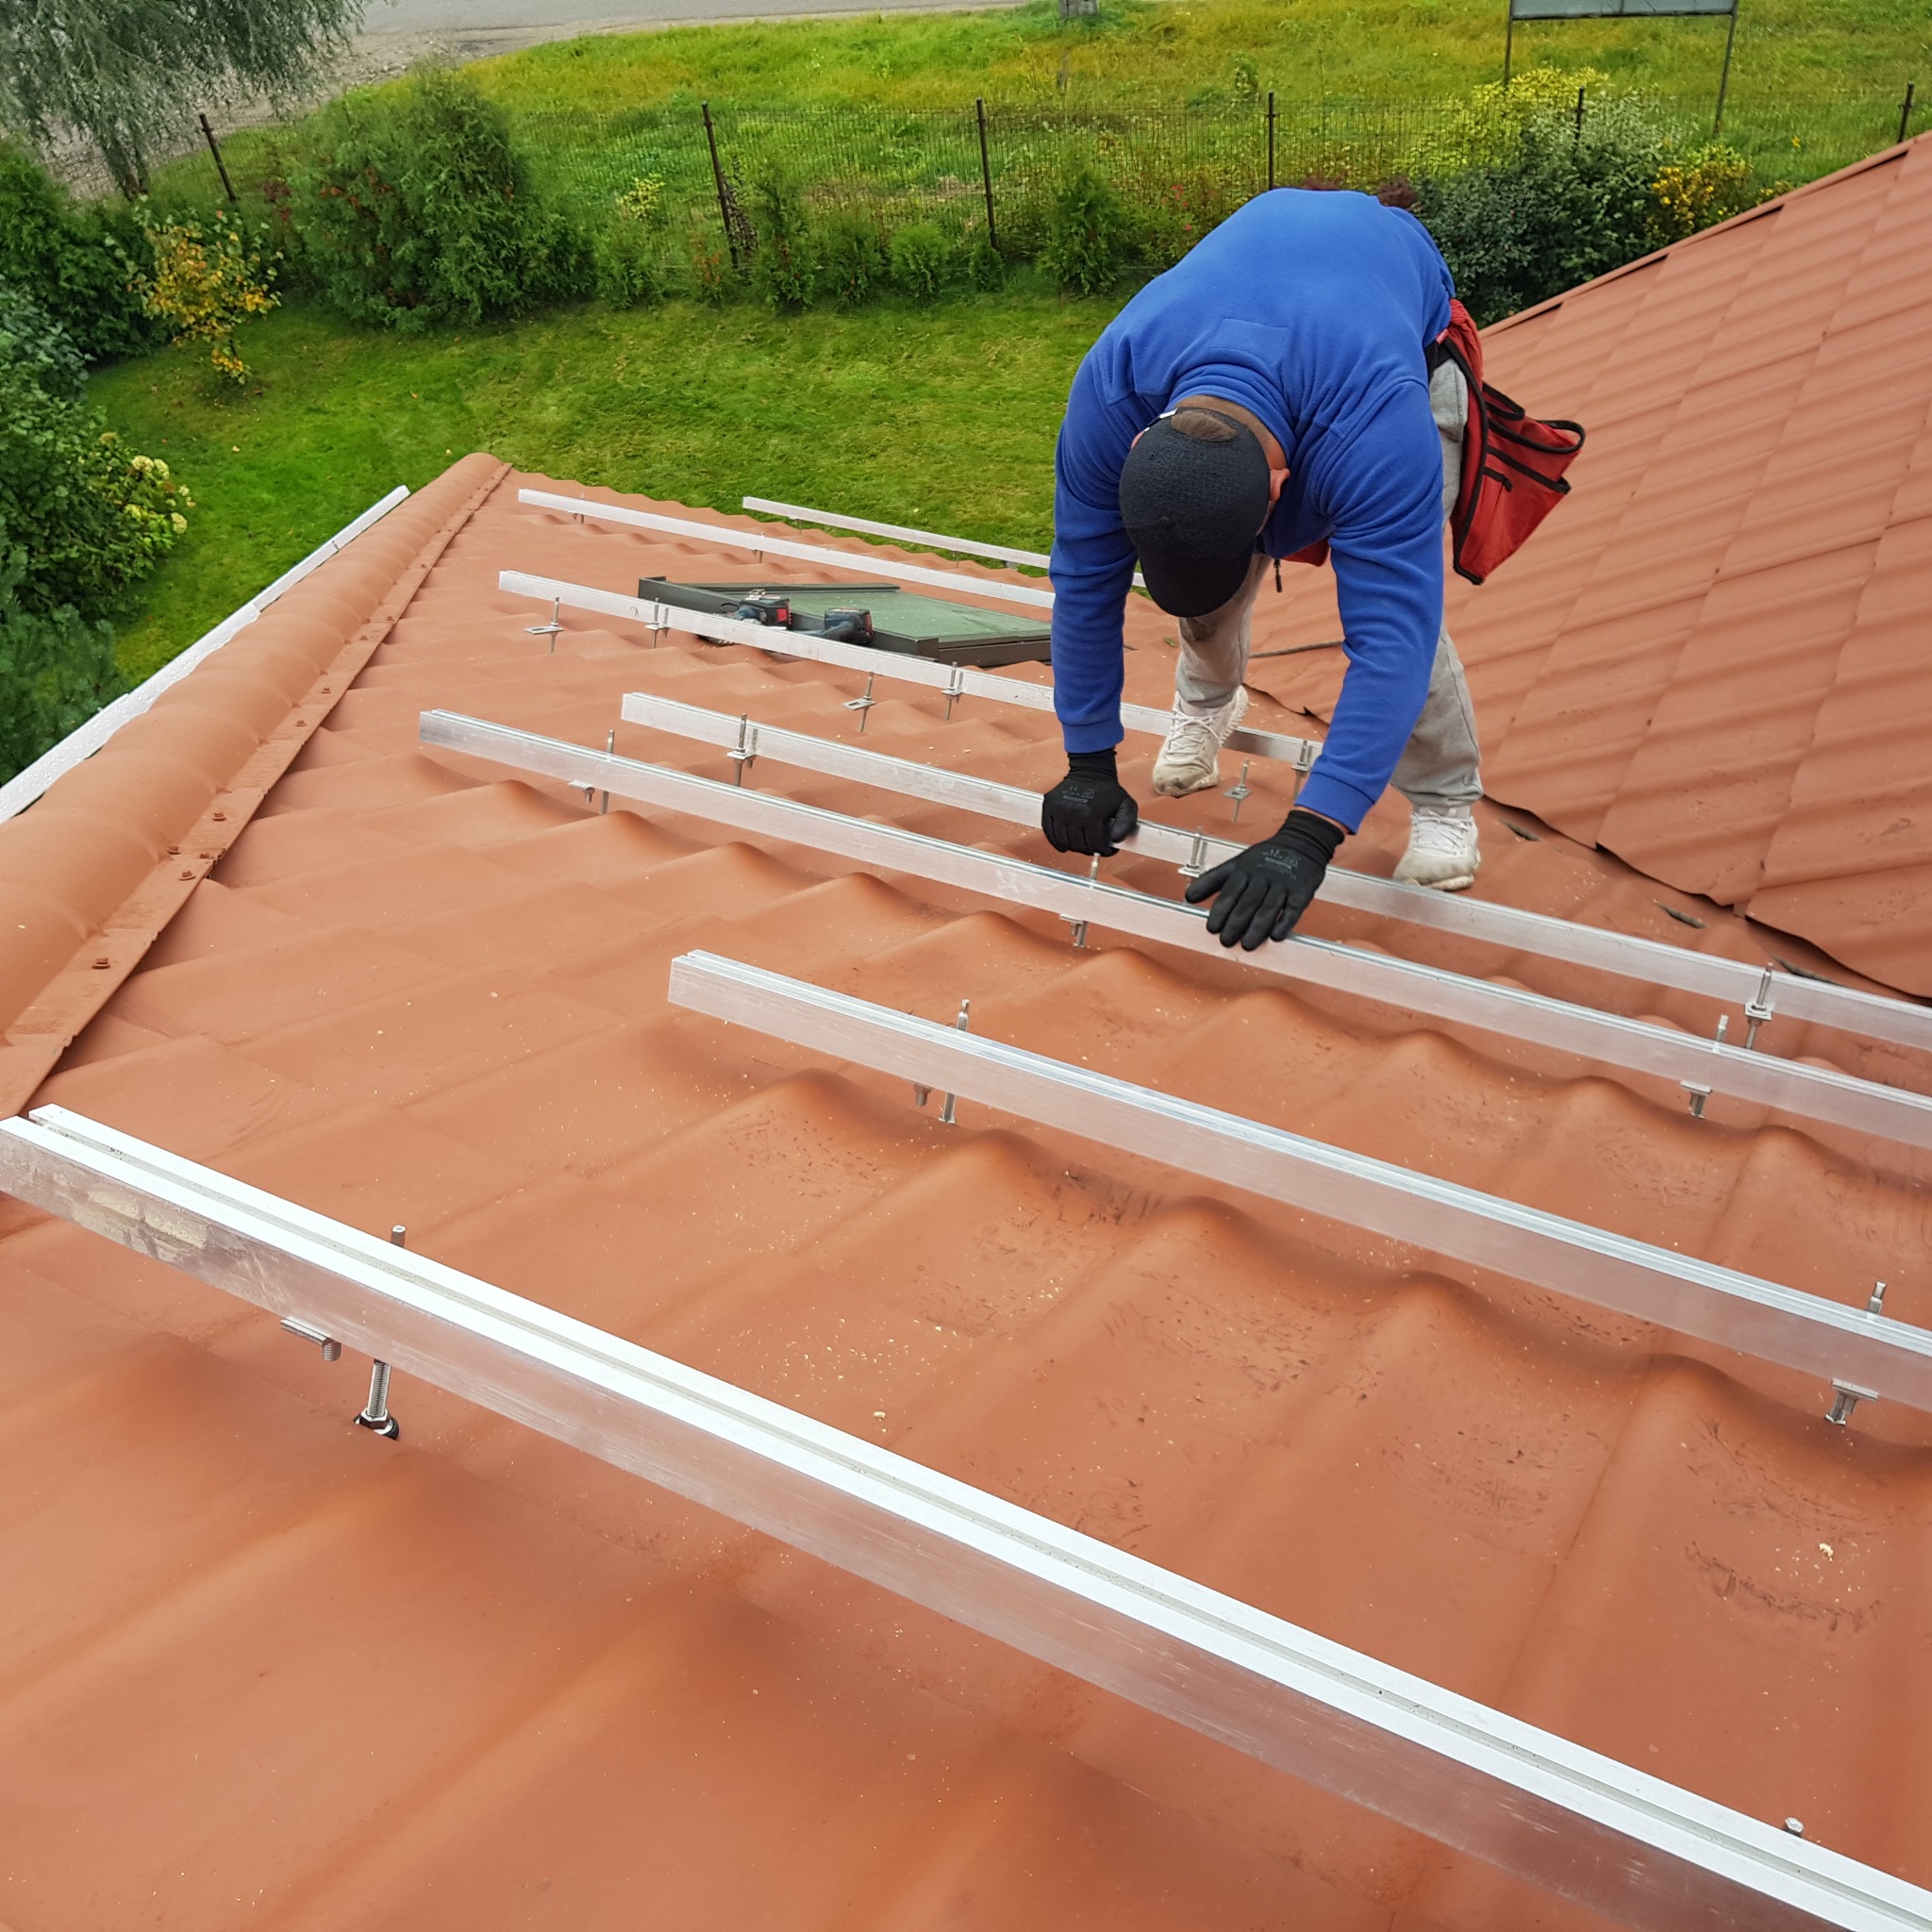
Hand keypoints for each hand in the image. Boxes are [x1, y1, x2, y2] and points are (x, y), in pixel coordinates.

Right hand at [1042, 749, 1138, 855]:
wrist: (1090, 772)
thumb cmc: (1108, 791)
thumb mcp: (1127, 806)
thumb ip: (1127, 824)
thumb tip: (1115, 840)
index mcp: (1093, 814)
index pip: (1096, 845)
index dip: (1104, 851)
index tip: (1106, 848)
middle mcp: (1073, 813)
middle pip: (1079, 846)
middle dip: (1089, 849)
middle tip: (1094, 845)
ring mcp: (1059, 810)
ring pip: (1064, 842)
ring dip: (1074, 847)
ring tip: (1082, 842)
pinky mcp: (1049, 807)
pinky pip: (1049, 834)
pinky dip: (1057, 843)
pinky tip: (1065, 844)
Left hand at [1183, 808, 1342, 948]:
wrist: (1301, 843)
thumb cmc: (1264, 859)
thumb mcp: (1236, 864)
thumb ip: (1212, 880)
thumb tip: (1188, 897)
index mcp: (1244, 870)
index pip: (1229, 892)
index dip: (1220, 911)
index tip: (1212, 928)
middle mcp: (1263, 876)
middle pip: (1248, 902)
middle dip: (1236, 923)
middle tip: (1226, 941)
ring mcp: (1283, 884)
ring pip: (1269, 908)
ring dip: (1257, 928)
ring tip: (1247, 945)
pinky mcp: (1301, 891)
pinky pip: (1293, 909)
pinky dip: (1285, 923)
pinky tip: (1276, 936)